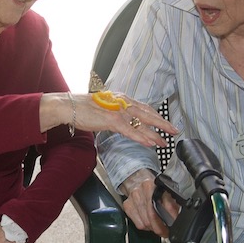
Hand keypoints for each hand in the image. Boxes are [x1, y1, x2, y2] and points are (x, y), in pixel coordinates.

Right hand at [41, 92, 177, 147]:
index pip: (144, 107)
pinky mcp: (111, 120)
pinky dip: (141, 137)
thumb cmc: (83, 108)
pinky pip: (130, 130)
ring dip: (155, 133)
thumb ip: (116, 114)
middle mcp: (123, 102)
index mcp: (122, 99)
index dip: (156, 115)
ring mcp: (118, 111)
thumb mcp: (104, 109)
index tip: (165, 123)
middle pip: (148, 113)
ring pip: (142, 123)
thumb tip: (123, 123)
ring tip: (165, 141)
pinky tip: (149, 143)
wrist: (69, 106)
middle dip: (163, 123)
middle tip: (174, 131)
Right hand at [120, 169, 172, 237]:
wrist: (137, 179)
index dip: (172, 218)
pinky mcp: (127, 205)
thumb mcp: (166, 190)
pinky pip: (139, 224)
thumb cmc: (153, 187)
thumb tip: (178, 218)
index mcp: (156, 185)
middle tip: (166, 232)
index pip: (166, 205)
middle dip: (161, 227)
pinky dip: (146, 227)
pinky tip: (149, 223)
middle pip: (153, 216)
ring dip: (154, 228)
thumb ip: (173, 202)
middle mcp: (143, 190)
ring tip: (159, 227)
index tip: (174, 224)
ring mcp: (134, 198)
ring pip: (146, 222)